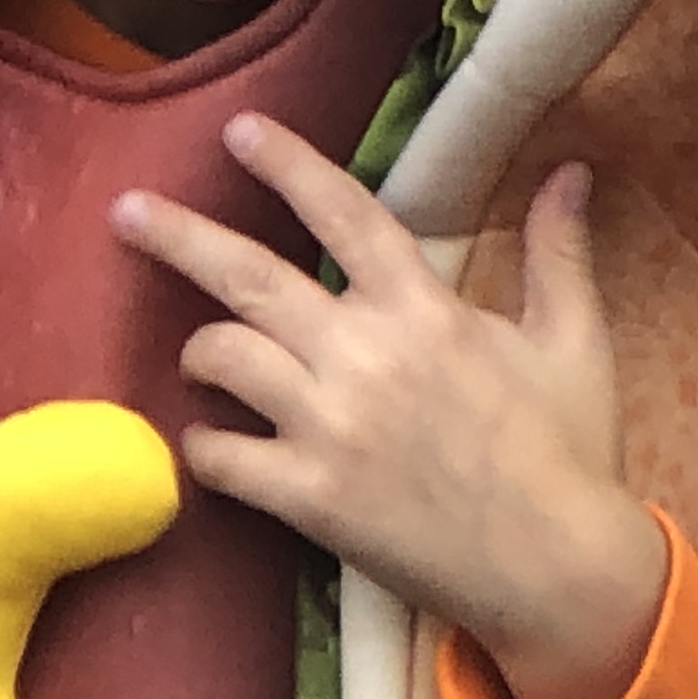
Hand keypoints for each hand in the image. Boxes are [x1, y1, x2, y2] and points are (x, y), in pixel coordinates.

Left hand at [115, 116, 661, 698]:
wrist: (556, 567)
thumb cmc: (570, 450)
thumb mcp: (573, 341)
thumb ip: (557, 252)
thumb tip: (572, 172)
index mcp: (426, 309)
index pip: (345, 214)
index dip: (288, 165)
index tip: (240, 131)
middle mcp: (366, 356)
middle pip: (249, 279)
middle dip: (180, 237)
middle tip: (124, 212)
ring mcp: (330, 429)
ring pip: (225, 360)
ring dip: (202, 350)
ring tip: (198, 353)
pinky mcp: (309, 498)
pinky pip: (221, 457)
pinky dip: (206, 443)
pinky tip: (213, 440)